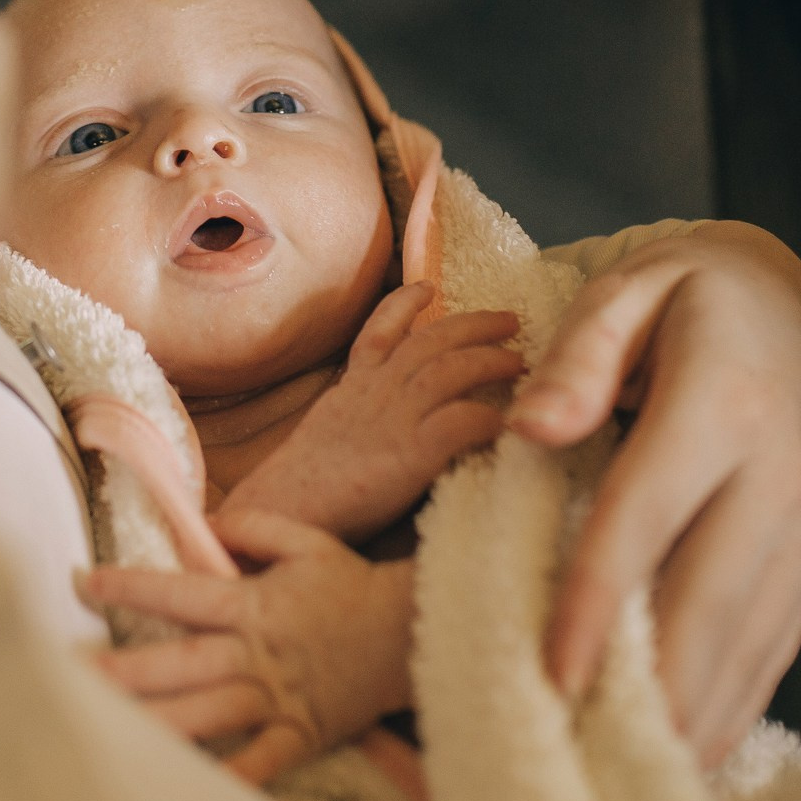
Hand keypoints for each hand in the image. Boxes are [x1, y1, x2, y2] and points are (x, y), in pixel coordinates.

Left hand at [83, 512, 414, 784]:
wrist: (413, 631)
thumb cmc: (352, 585)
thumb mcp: (305, 540)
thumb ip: (251, 526)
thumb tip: (205, 525)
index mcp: (253, 603)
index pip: (180, 594)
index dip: (130, 587)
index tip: (83, 583)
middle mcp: (257, 652)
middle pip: (180, 662)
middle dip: (123, 669)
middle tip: (68, 672)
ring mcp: (278, 696)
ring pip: (207, 713)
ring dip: (155, 722)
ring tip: (105, 728)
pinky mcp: (301, 732)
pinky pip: (260, 760)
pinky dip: (228, 776)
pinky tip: (187, 786)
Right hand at [216, 282, 520, 543]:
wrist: (281, 513)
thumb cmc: (300, 491)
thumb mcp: (325, 434)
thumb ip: (355, 418)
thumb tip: (383, 422)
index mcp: (352, 388)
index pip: (379, 332)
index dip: (405, 305)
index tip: (429, 287)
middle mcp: (374, 393)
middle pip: (431, 340)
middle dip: (474, 324)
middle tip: (509, 320)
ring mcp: (393, 420)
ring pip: (452, 370)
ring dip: (490, 360)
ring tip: (518, 361)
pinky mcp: (411, 454)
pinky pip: (462, 422)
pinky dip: (489, 417)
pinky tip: (507, 422)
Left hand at [510, 221, 800, 767]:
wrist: (791, 304)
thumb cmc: (685, 297)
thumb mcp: (625, 290)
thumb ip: (576, 357)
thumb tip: (529, 426)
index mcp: (724, 402)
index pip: (648, 515)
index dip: (600, 598)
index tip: (555, 669)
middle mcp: (783, 471)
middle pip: (708, 599)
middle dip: (648, 684)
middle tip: (578, 742)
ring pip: (748, 637)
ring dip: (691, 709)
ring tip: (621, 761)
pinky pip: (775, 642)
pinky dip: (731, 699)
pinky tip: (684, 742)